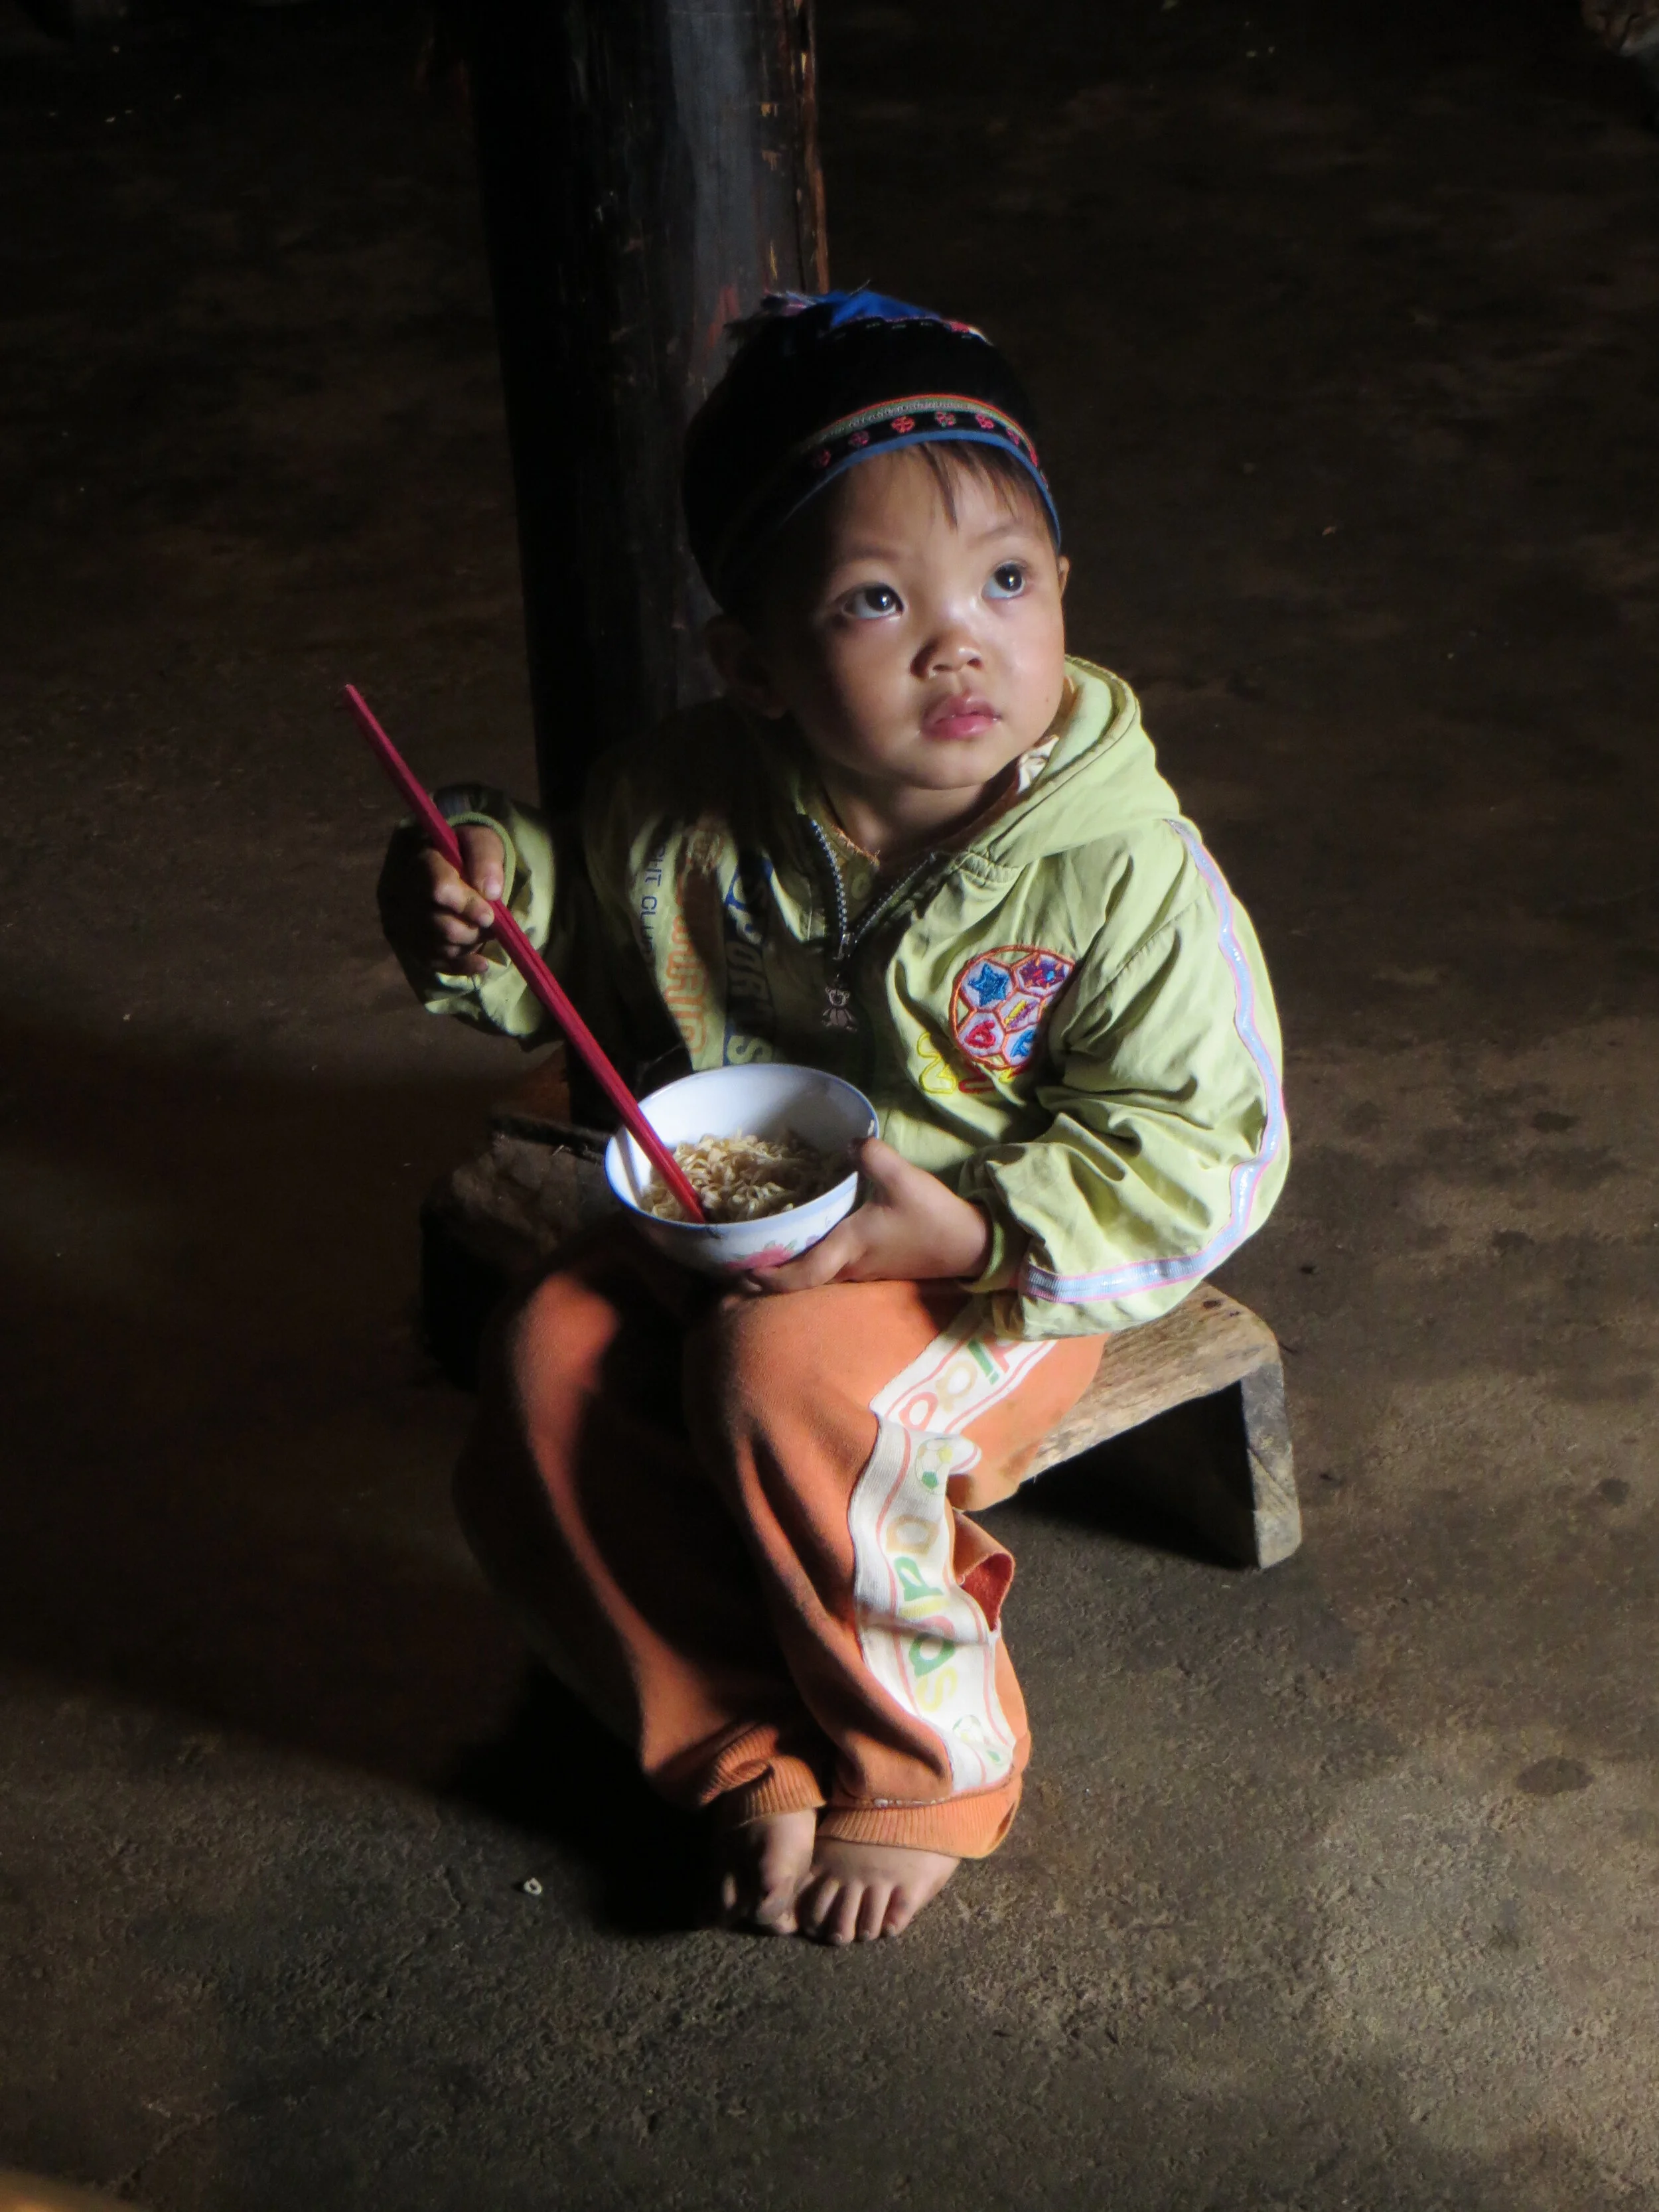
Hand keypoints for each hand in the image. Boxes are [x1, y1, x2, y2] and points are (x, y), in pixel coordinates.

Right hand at [377, 822, 505, 979]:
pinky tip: (480, 964)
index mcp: (421, 860)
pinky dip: (460, 965)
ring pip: (437, 946)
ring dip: (467, 944)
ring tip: (482, 932)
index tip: (489, 915)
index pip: (439, 889)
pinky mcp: (405, 938)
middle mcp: (402, 890)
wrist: (445, 860)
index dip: (467, 906)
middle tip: (490, 925)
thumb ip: (485, 858)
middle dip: (471, 929)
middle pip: (439, 924)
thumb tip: (490, 892)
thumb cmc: (465, 851)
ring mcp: (400, 917)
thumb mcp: (481, 841)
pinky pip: (431, 961)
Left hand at [737, 1137, 991, 1294]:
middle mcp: (849, 1267)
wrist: (970, 1245)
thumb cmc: (934, 1217)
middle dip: (767, 1275)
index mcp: (848, 1248)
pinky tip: (804, 1237)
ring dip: (788, 1267)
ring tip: (763, 1245)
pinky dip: (809, 1259)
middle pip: (799, 1280)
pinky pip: (830, 1268)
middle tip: (739, 1257)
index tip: (742, 1269)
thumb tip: (847, 1140)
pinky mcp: (873, 1266)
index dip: (767, 1277)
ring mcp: (861, 1271)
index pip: (798, 1275)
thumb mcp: (903, 1178)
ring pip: (814, 1275)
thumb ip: (871, 1155)